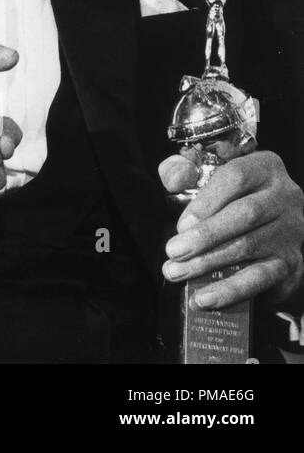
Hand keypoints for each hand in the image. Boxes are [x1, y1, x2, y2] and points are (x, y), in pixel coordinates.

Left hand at [160, 151, 303, 308]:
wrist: (264, 229)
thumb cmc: (226, 198)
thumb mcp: (205, 176)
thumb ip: (183, 171)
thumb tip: (172, 178)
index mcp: (264, 167)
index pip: (236, 178)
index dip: (206, 201)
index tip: (182, 224)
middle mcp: (285, 196)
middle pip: (244, 214)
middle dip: (204, 236)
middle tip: (173, 252)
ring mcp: (291, 231)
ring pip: (249, 246)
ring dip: (209, 263)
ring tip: (177, 272)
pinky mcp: (291, 261)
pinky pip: (261, 277)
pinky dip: (230, 289)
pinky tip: (204, 297)